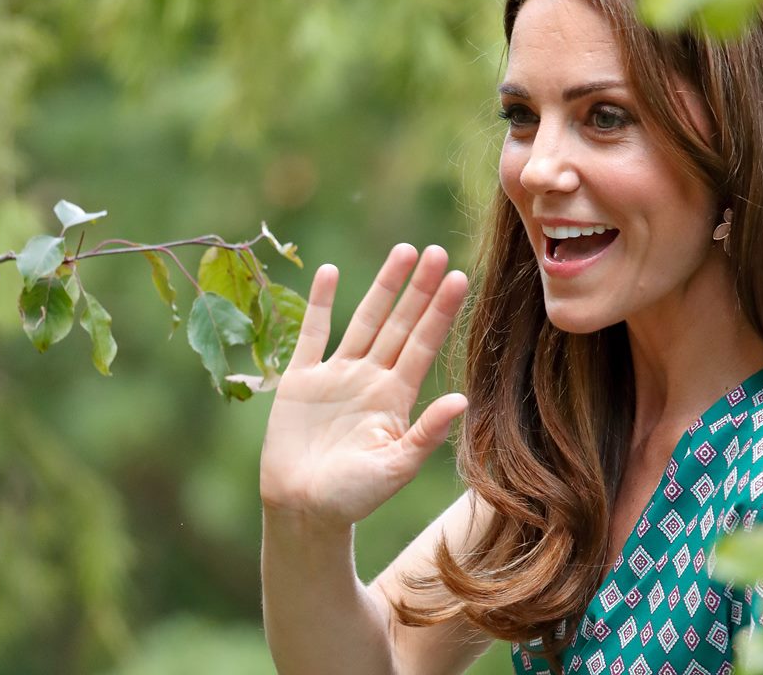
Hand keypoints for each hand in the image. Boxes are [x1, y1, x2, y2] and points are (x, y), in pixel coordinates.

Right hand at [259, 244, 468, 530]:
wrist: (302, 511)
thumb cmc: (353, 498)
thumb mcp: (395, 468)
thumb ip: (426, 433)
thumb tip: (462, 399)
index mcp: (395, 399)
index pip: (423, 345)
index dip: (440, 312)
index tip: (460, 278)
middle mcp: (370, 379)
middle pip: (399, 324)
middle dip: (419, 289)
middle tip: (438, 251)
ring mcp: (336, 376)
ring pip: (364, 321)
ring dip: (383, 286)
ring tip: (403, 252)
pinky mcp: (300, 380)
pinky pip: (311, 334)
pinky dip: (318, 304)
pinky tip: (329, 272)